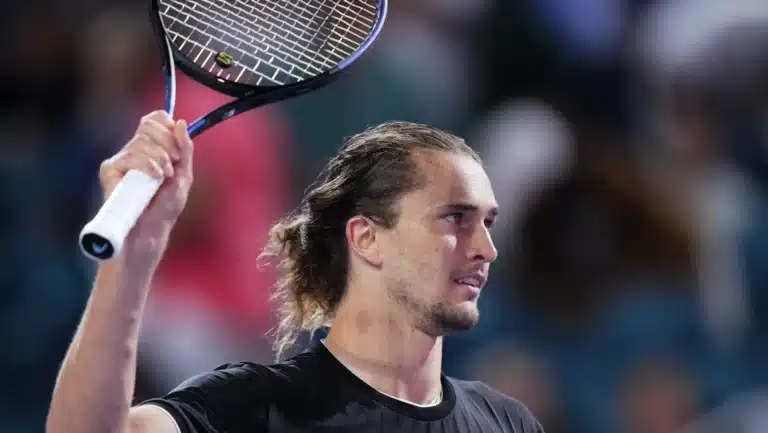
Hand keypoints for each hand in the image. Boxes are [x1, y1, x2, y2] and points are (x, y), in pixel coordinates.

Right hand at [98, 110, 193, 259]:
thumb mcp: (183, 176)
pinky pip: (130, 154)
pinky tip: (154, 177)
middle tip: (174, 162)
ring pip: (142, 140)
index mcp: (152, 149)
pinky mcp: (109, 169)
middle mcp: (135, 151)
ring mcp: (122, 160)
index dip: (166, 125)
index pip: (155, 119)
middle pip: (149, 125)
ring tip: (164, 177)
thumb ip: (185, 150)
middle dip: (168, 142)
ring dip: (161, 157)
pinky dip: (147, 164)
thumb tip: (180, 122)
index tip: (177, 144)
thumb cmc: (165, 209)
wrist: (150, 232)